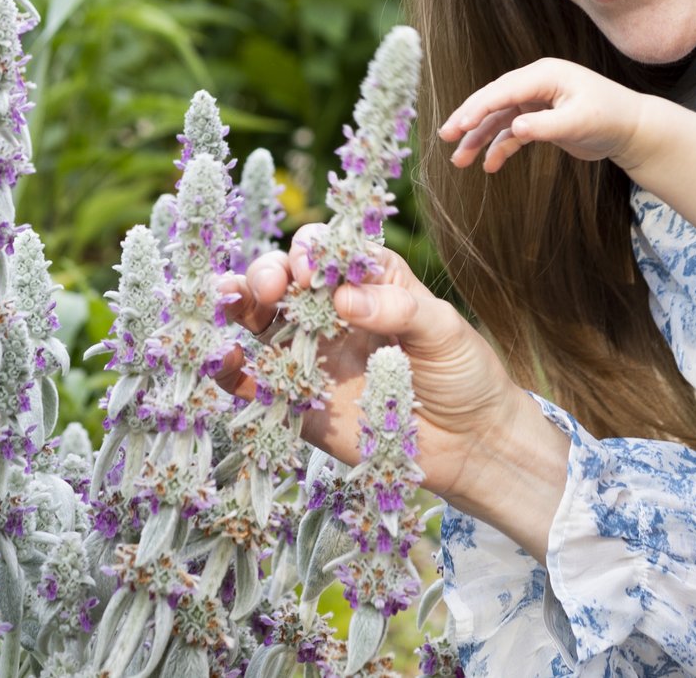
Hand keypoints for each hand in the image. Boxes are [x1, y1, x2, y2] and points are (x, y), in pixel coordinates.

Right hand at [225, 225, 547, 509]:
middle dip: (267, 272)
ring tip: (228, 301)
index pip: (329, 251)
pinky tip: (226, 359)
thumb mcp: (442, 329)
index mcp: (369, 281)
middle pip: (284, 278)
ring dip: (238, 306)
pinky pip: (254, 382)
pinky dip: (231, 369)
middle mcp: (332, 312)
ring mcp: (312, 356)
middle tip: (272, 286)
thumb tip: (344, 297)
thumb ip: (398, 308)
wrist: (469, 445)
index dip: (313, 252)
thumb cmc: (463, 374)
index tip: (314, 270)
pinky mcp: (300, 402)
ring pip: (260, 321)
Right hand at [438, 57, 662, 173]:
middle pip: (493, 100)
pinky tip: (489, 166)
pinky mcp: (540, 118)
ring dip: (479, 138)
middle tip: (445, 137)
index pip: (502, 90)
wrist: (632, 129)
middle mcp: (536, 83)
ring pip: (499, 119)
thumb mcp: (579, 122)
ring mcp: (536, 101)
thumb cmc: (610, 118)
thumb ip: (546, 126)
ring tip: (459, 161)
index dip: (477, 107)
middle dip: (468, 119)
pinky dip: (499, 147)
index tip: (457, 125)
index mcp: (544, 75)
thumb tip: (516, 128)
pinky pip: (512, 132)